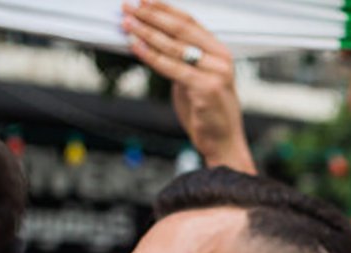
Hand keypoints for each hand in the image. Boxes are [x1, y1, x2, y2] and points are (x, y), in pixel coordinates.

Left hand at [121, 0, 254, 172]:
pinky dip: (151, 55)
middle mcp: (222, 60)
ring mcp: (216, 74)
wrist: (224, 142)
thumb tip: (152, 39)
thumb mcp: (197, 79)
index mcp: (221, 53)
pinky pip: (171, 68)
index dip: (164, 8)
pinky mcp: (206, 89)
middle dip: (150, 16)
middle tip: (127, 7)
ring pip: (173, 47)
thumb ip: (183, 60)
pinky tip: (135, 46)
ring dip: (145, 32)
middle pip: (181, 29)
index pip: (190, 21)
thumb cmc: (209, 112)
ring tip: (125, 23)